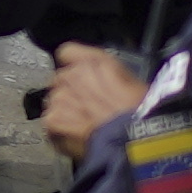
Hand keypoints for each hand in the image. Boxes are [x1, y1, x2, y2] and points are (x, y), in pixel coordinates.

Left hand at [35, 42, 139, 169]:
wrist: (135, 139)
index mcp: (95, 62)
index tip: (79, 78)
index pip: (67, 53)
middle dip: (71, 94)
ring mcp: (61, 97)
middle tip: (87, 109)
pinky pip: (50, 123)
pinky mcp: (54, 119)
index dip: (72, 65)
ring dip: (65, 113)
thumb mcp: (133, 83)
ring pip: (54, 102)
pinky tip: (76, 138)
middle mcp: (74, 74)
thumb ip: (110, 76)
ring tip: (84, 126)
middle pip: (60, 80)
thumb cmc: (141, 114)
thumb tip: (107, 83)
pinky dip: (59, 132)